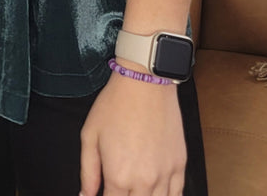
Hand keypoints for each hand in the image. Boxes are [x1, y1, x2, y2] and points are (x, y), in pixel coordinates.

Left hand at [80, 70, 186, 195]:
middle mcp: (144, 182)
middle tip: (119, 187)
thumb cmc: (116, 104)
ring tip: (135, 188)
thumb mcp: (90, 135)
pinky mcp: (180, 165)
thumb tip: (86, 195)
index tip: (104, 191)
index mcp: (119, 177)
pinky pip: (177, 195)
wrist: (146, 81)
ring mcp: (165, 175)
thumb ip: (88, 172)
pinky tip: (156, 192)